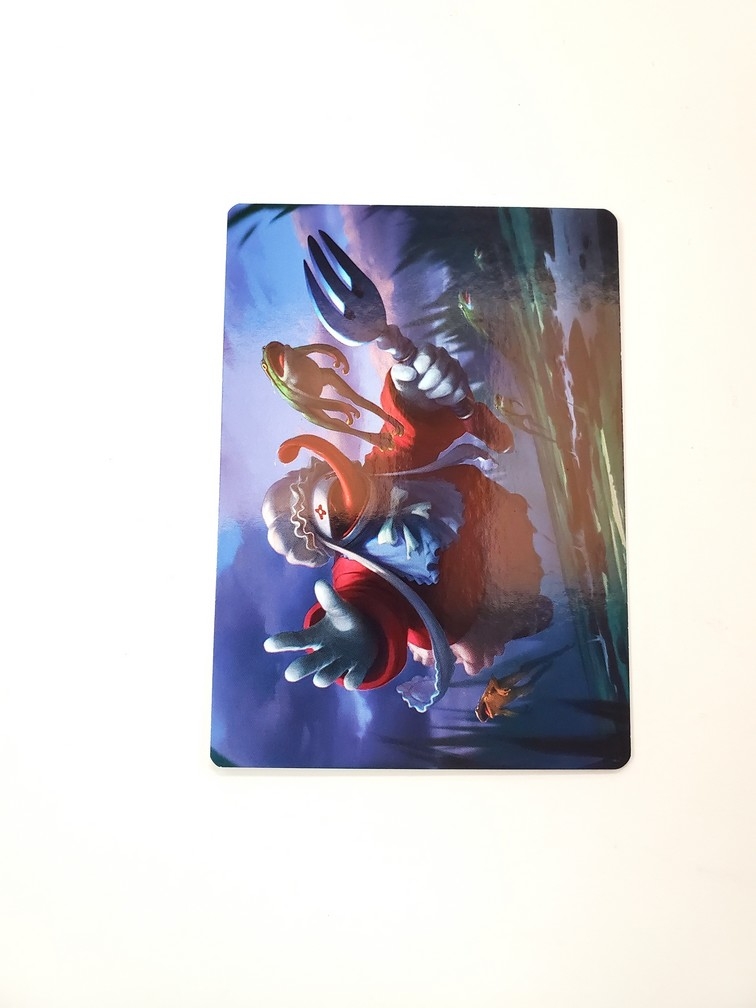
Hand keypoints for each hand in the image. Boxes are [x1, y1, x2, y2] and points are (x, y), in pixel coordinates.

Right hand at [263, 580, 377, 689]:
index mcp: (316, 637)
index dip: (283, 642)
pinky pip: (353, 678)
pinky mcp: (358, 670)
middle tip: (290, 675)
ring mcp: (341, 664)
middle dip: (302, 668)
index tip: (267, 645)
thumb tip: (320, 584)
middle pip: (311, 662)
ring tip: (319, 680)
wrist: (367, 638)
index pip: (297, 640)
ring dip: (325, 676)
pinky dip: (351, 679)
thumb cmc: (344, 623)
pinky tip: (349, 681)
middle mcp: (325, 654)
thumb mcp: (339, 609)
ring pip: (329, 673)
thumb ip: (330, 600)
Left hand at [390, 344, 470, 410]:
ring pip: (451, 382)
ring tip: (430, 394)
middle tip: (422, 388)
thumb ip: (400, 372)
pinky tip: (441, 399)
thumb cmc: (409, 384)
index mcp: (426, 350)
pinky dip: (449, 399)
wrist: (420, 398)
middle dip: (428, 384)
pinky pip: (461, 390)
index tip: (418, 372)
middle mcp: (442, 355)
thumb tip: (411, 374)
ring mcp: (455, 367)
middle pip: (439, 370)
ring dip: (438, 393)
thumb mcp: (398, 378)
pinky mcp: (463, 381)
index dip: (422, 364)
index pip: (428, 352)